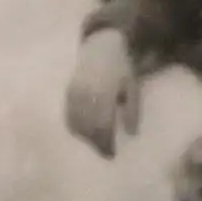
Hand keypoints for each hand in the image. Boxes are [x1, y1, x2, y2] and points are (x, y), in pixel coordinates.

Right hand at [65, 30, 138, 157]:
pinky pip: (69, 115)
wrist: (101, 46)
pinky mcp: (68, 92)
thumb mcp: (133, 87)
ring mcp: (75, 94)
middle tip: (104, 153)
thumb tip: (131, 134)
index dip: (106, 143)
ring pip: (76, 124)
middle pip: (88, 128)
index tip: (111, 154)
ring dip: (85, 137)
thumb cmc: (121, 69)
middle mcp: (87, 96)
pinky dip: (75, 126)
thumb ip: (133, 110)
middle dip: (96, 143)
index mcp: (105, 95)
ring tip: (95, 143)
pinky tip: (83, 132)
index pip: (102, 127)